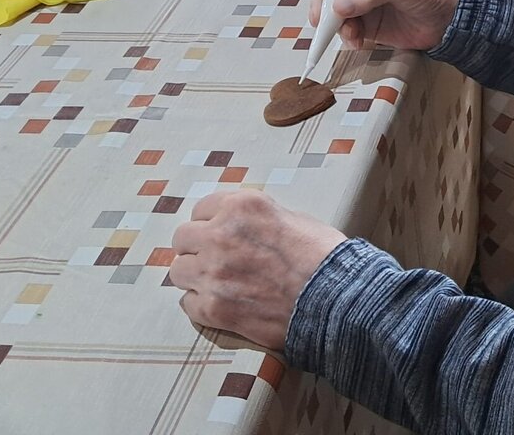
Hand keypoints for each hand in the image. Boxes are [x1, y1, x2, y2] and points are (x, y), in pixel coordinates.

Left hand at [170, 190, 346, 350]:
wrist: (335, 298)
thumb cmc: (323, 257)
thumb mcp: (292, 218)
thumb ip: (258, 219)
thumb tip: (242, 227)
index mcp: (241, 206)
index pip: (202, 207)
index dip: (211, 221)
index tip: (218, 232)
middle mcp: (221, 235)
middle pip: (182, 238)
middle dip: (197, 247)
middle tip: (215, 258)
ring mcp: (213, 273)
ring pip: (178, 271)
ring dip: (195, 276)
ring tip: (217, 283)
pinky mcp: (214, 308)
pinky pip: (188, 303)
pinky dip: (202, 304)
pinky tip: (222, 303)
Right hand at [309, 0, 460, 52]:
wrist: (450, 20)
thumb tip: (338, 6)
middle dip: (322, 2)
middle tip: (322, 17)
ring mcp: (363, 2)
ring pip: (334, 11)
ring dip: (335, 23)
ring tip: (349, 33)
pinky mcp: (367, 24)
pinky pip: (346, 29)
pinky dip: (346, 36)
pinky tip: (356, 41)